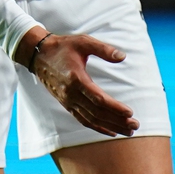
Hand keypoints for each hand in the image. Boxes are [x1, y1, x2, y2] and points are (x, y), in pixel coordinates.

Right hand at [14, 25, 138, 136]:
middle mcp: (71, 94)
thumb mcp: (84, 42)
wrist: (39, 55)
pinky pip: (83, 120)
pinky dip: (97, 127)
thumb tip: (123, 56)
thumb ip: (103, 49)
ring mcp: (68, 101)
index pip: (98, 100)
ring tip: (128, 131)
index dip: (115, 108)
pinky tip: (111, 131)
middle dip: (117, 121)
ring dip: (110, 127)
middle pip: (97, 113)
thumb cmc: (63, 46)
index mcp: (76, 79)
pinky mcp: (66, 104)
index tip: (130, 113)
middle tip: (135, 126)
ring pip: (91, 119)